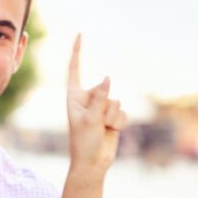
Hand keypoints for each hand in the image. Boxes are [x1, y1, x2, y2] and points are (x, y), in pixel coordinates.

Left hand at [66, 35, 126, 174]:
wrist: (93, 163)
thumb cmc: (84, 143)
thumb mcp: (90, 119)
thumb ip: (99, 98)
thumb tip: (107, 77)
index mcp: (75, 97)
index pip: (75, 69)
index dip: (78, 51)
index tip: (80, 34)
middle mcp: (88, 99)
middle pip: (104, 89)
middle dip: (105, 106)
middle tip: (97, 124)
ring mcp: (101, 108)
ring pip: (116, 101)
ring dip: (112, 117)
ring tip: (103, 129)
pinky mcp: (112, 117)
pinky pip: (123, 112)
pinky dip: (119, 123)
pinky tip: (111, 132)